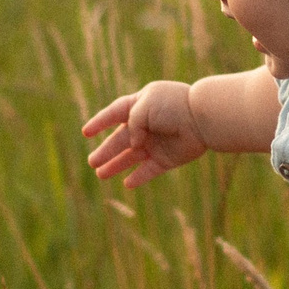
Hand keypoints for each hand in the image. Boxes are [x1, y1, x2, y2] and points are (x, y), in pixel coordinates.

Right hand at [83, 81, 206, 186]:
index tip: (86, 133)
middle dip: (106, 151)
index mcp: (140, 105)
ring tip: (100, 174)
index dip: (100, 122)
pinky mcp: (167, 159)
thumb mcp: (144, 106)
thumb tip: (134, 144)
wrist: (202, 119)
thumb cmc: (172, 106)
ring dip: (116, 165)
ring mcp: (156, 143)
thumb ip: (132, 124)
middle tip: (92, 162)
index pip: (115, 113)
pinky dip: (138, 177)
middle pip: (121, 139)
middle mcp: (147, 125)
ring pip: (132, 157)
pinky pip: (149, 170)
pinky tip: (127, 183)